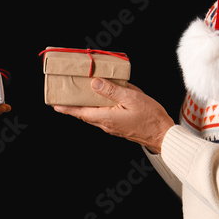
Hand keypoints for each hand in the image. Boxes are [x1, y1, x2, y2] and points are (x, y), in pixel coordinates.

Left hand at [52, 79, 174, 151]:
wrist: (163, 135)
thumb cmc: (150, 117)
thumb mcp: (131, 98)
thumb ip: (111, 90)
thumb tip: (94, 83)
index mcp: (106, 117)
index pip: (80, 112)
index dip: (66, 108)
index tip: (54, 104)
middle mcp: (106, 124)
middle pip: (85, 114)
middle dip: (74, 106)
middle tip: (65, 96)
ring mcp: (112, 127)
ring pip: (94, 115)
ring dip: (86, 106)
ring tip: (82, 95)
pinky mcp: (119, 127)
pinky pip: (104, 116)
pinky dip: (98, 108)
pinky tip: (103, 99)